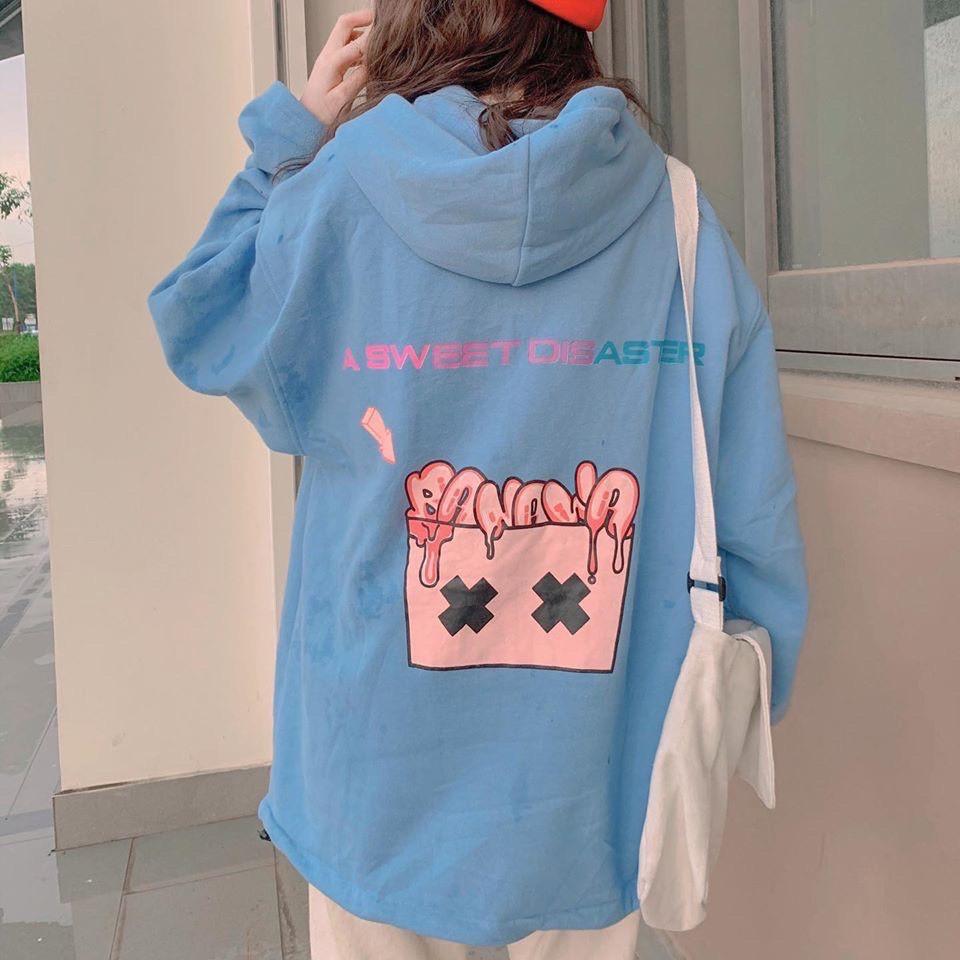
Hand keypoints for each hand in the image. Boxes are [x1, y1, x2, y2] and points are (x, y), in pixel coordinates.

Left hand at [300, 9, 372, 125]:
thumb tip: (373, 63)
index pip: (355, 42)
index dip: (372, 37)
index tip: (387, 36)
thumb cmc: (322, 114)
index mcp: (331, 63)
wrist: (306, 120)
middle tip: (380, 19)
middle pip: (344, 24)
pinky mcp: (331, 63)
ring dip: (361, 28)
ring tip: (378, 35)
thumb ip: (358, 78)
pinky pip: (345, 45)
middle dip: (363, 18)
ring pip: (344, 32)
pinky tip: (368, 52)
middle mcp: (327, 55)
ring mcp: (328, 57)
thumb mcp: (343, 99)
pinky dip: (358, 42)